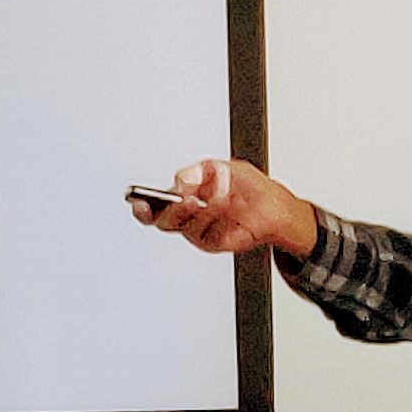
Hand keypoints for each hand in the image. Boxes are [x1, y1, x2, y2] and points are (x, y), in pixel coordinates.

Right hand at [133, 159, 316, 258]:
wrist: (273, 205)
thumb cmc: (243, 187)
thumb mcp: (218, 168)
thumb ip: (196, 173)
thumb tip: (180, 181)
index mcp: (181, 201)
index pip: (153, 210)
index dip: (142, 209)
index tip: (139, 202)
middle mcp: (187, 220)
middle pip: (166, 223)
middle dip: (175, 210)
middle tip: (188, 198)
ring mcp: (201, 233)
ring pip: (189, 228)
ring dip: (204, 212)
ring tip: (218, 198)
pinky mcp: (217, 243)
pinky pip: (211, 235)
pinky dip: (220, 220)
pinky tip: (228, 207)